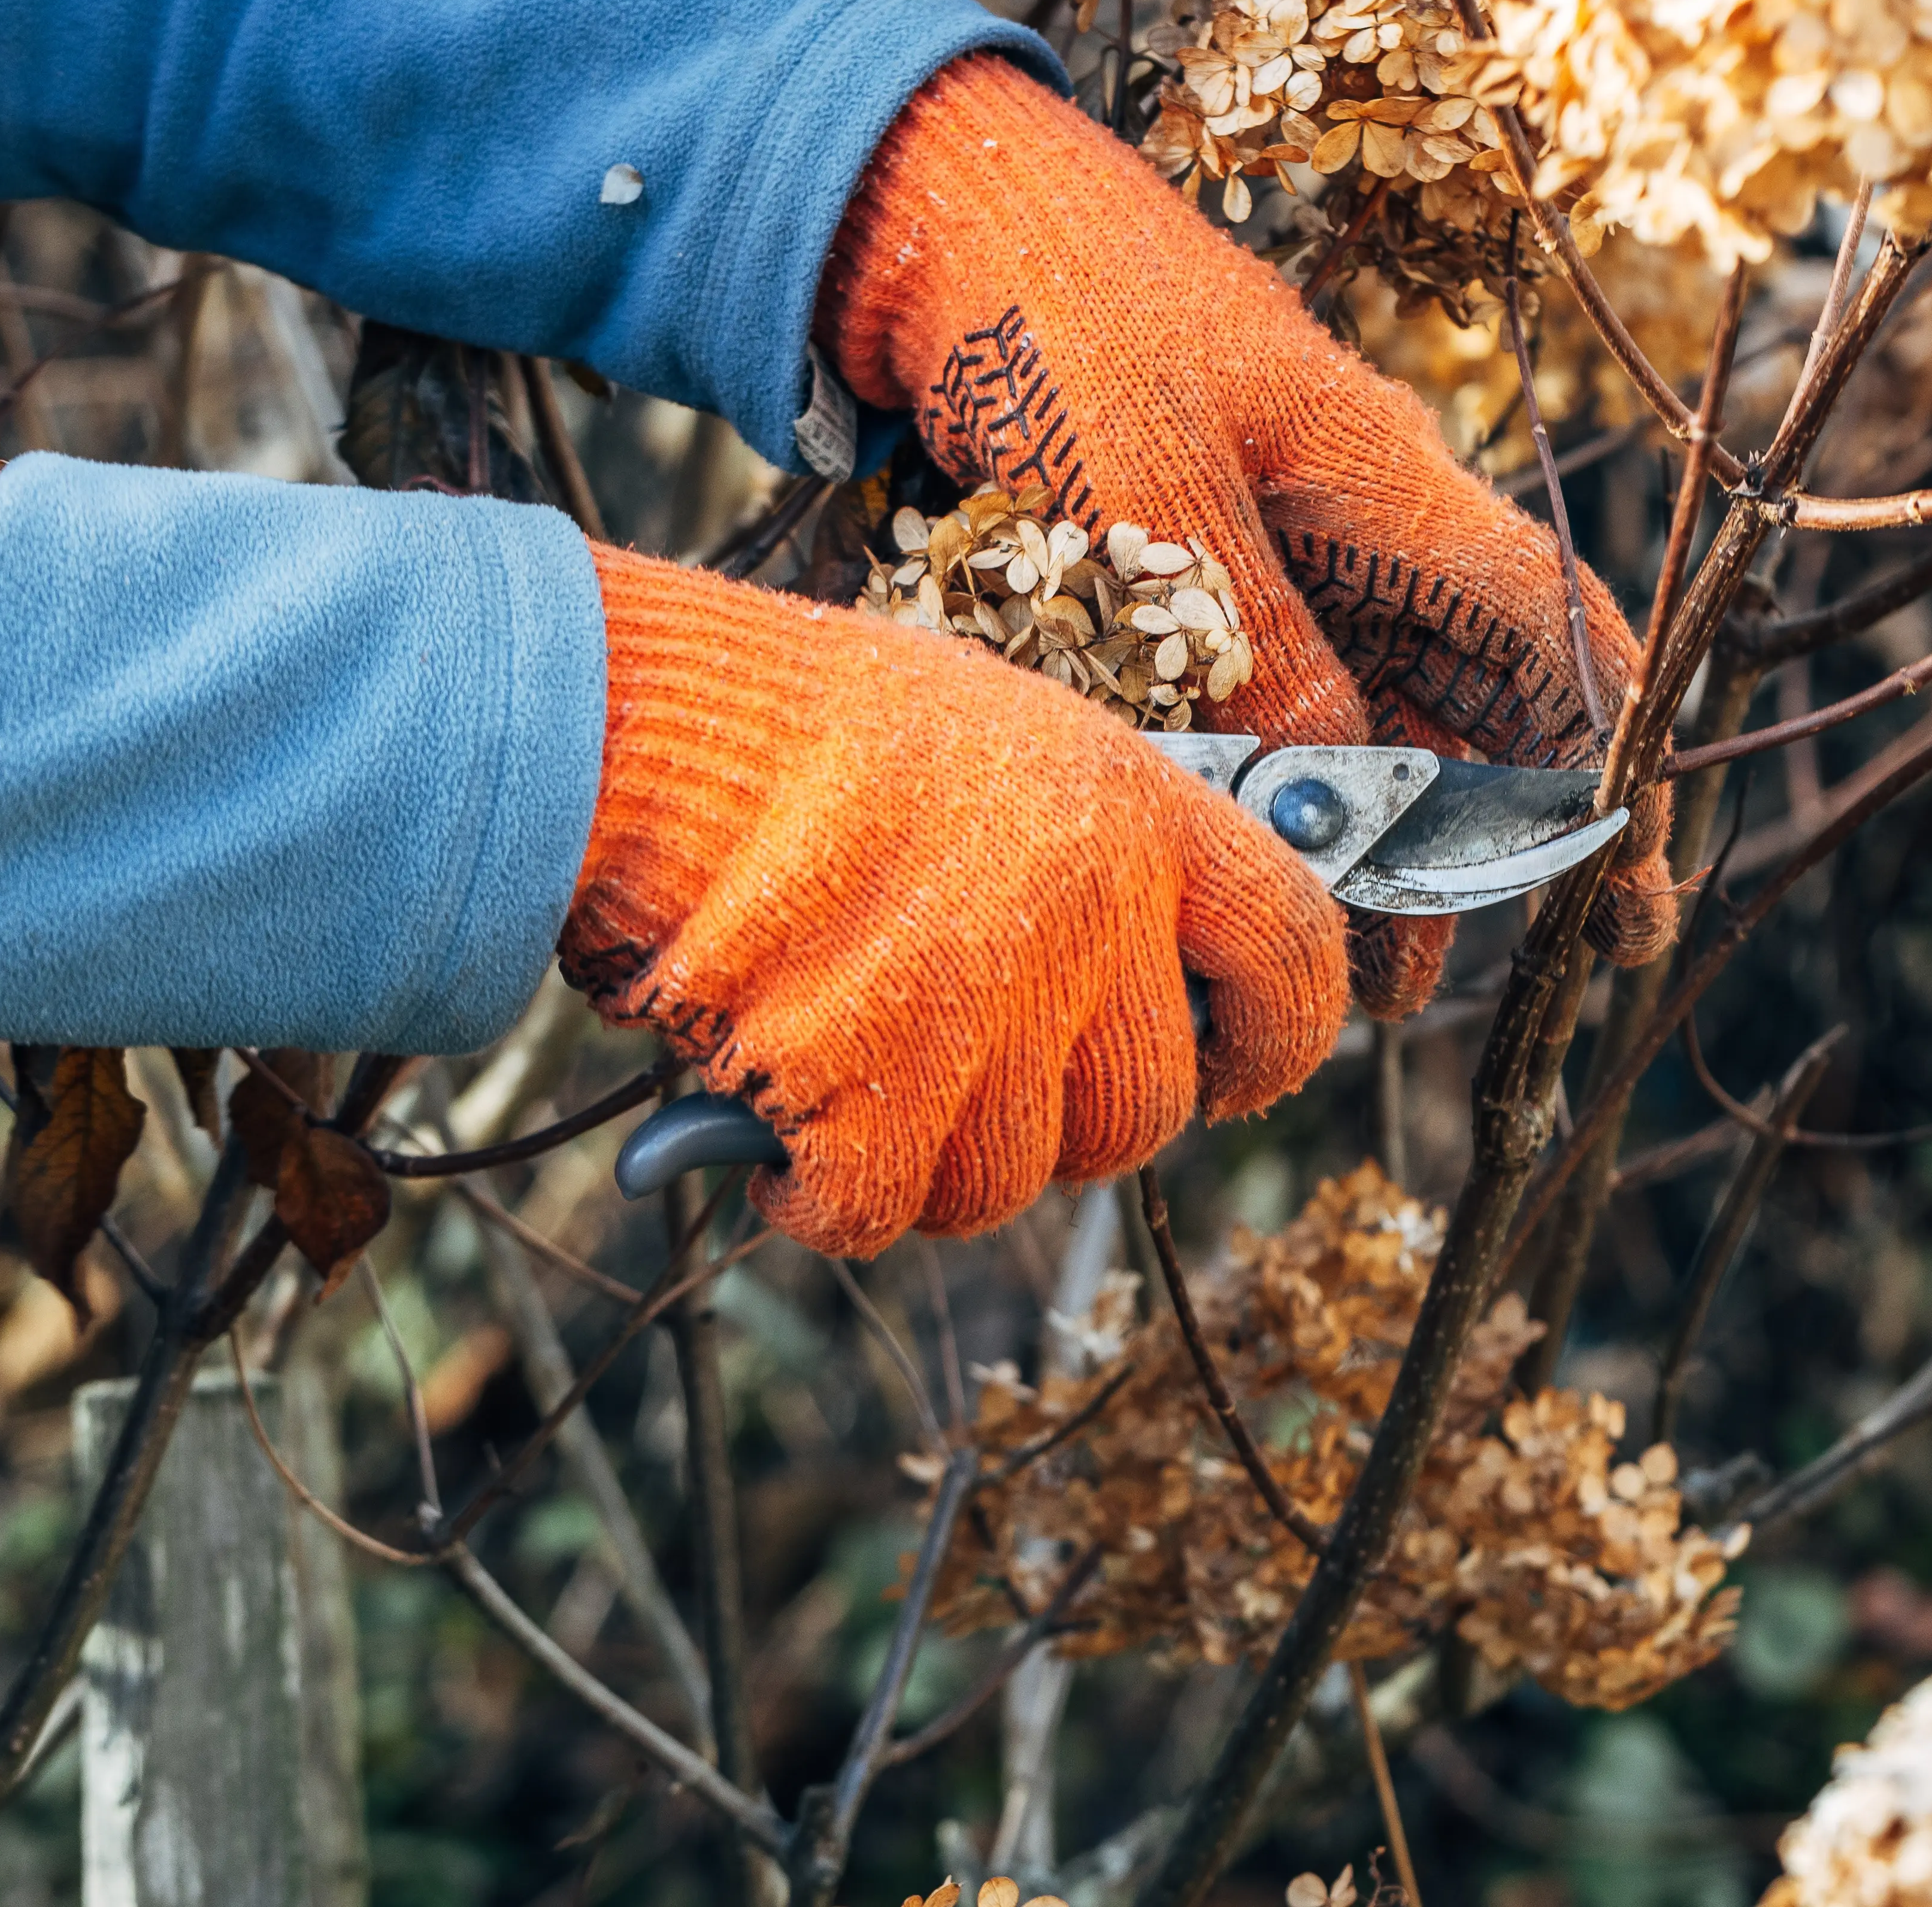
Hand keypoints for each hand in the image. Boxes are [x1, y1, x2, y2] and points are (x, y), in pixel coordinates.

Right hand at [558, 547, 1343, 1250]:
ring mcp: (980, 999)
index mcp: (1135, 808)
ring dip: (928, 1164)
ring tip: (848, 1081)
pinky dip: (821, 1199)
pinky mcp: (864, 1082)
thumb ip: (1083, 855)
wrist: (637, 722)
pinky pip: (878, 1209)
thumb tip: (1131, 987)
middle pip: (1144, 1112)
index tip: (1234, 1072)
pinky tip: (775, 1137)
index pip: (1295, 955)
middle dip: (1059, 1126)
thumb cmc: (793, 725)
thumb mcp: (991, 738)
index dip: (1276, 1040)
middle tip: (967, 1081)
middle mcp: (1084, 907)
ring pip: (1009, 1181)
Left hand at [818, 57, 1675, 1014]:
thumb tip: (1335, 791)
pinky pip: (1265, 687)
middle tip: (1429, 983)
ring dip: (1364, 830)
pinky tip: (1248, 856)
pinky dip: (1270, 778)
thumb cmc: (1045, 304)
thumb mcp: (1148, 486)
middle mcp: (1354, 513)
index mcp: (1382, 480)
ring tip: (1341, 959)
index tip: (1626, 892)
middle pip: (1468, 697)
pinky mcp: (1188, 549)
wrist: (923, 202)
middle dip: (1474, 844)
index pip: (1548, 635)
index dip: (1603, 766)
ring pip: (1367, 707)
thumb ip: (1250, 642)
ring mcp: (1276, 531)